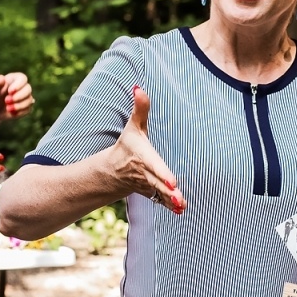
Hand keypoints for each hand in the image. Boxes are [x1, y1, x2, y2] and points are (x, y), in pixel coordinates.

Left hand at [0, 73, 32, 117]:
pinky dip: (20, 112)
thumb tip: (1, 77)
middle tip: (6, 101)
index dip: (18, 85)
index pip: (22, 78)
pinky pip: (28, 109)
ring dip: (19, 105)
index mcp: (14, 79)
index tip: (9, 92)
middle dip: (18, 97)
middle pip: (28, 89)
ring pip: (30, 100)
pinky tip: (11, 112)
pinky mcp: (26, 106)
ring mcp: (25, 97)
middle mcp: (22, 86)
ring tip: (7, 108)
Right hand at [107, 85, 185, 212]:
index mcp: (143, 157)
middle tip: (179, 195)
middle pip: (157, 182)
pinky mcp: (152, 193)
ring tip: (182, 204)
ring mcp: (148, 185)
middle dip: (167, 190)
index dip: (162, 172)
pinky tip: (182, 209)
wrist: (114, 171)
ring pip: (160, 194)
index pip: (153, 165)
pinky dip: (170, 206)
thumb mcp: (133, 127)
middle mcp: (145, 173)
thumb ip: (140, 109)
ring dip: (171, 200)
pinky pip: (161, 201)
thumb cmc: (127, 146)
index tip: (173, 181)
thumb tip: (139, 87)